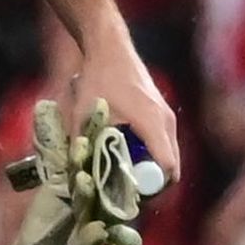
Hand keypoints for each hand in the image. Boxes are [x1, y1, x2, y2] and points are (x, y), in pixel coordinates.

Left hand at [72, 37, 180, 184]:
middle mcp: (166, 121)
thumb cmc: (97, 77)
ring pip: (169, 155)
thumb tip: (72, 173)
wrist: (109, 47)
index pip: (168, 168)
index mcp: (152, 123)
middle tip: (127, 192)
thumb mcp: (83, 112)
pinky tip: (128, 154)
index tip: (133, 198)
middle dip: (152, 184)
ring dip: (152, 168)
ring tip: (125, 175)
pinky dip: (152, 154)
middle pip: (172, 166)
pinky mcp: (162, 112)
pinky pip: (164, 143)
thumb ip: (79, 143)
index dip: (154, 190)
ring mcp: (166, 116)